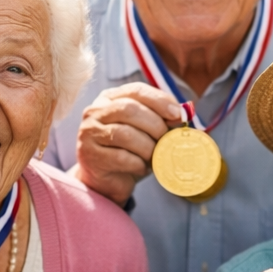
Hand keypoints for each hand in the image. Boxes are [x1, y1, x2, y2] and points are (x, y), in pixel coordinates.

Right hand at [73, 83, 182, 204]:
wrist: (108, 181)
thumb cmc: (130, 152)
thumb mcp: (147, 132)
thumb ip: (162, 119)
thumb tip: (183, 113)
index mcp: (110, 98)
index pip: (136, 90)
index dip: (159, 100)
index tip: (178, 114)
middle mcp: (95, 111)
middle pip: (129, 110)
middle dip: (155, 125)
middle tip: (166, 140)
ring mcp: (89, 132)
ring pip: (125, 134)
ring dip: (147, 147)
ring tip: (154, 156)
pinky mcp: (89, 155)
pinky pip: (120, 157)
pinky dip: (137, 164)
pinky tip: (141, 167)